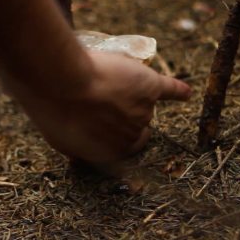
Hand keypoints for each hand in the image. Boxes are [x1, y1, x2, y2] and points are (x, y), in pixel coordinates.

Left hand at [11, 50, 191, 165]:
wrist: (62, 82)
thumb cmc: (55, 111)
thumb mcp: (60, 139)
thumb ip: (76, 150)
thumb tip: (78, 159)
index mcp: (112, 154)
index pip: (126, 147)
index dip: (117, 133)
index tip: (110, 123)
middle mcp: (133, 137)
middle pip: (137, 125)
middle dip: (124, 114)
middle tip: (104, 99)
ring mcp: (143, 111)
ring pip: (144, 102)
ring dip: (131, 93)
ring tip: (104, 80)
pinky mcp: (150, 86)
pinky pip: (169, 90)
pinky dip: (177, 91)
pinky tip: (184, 93)